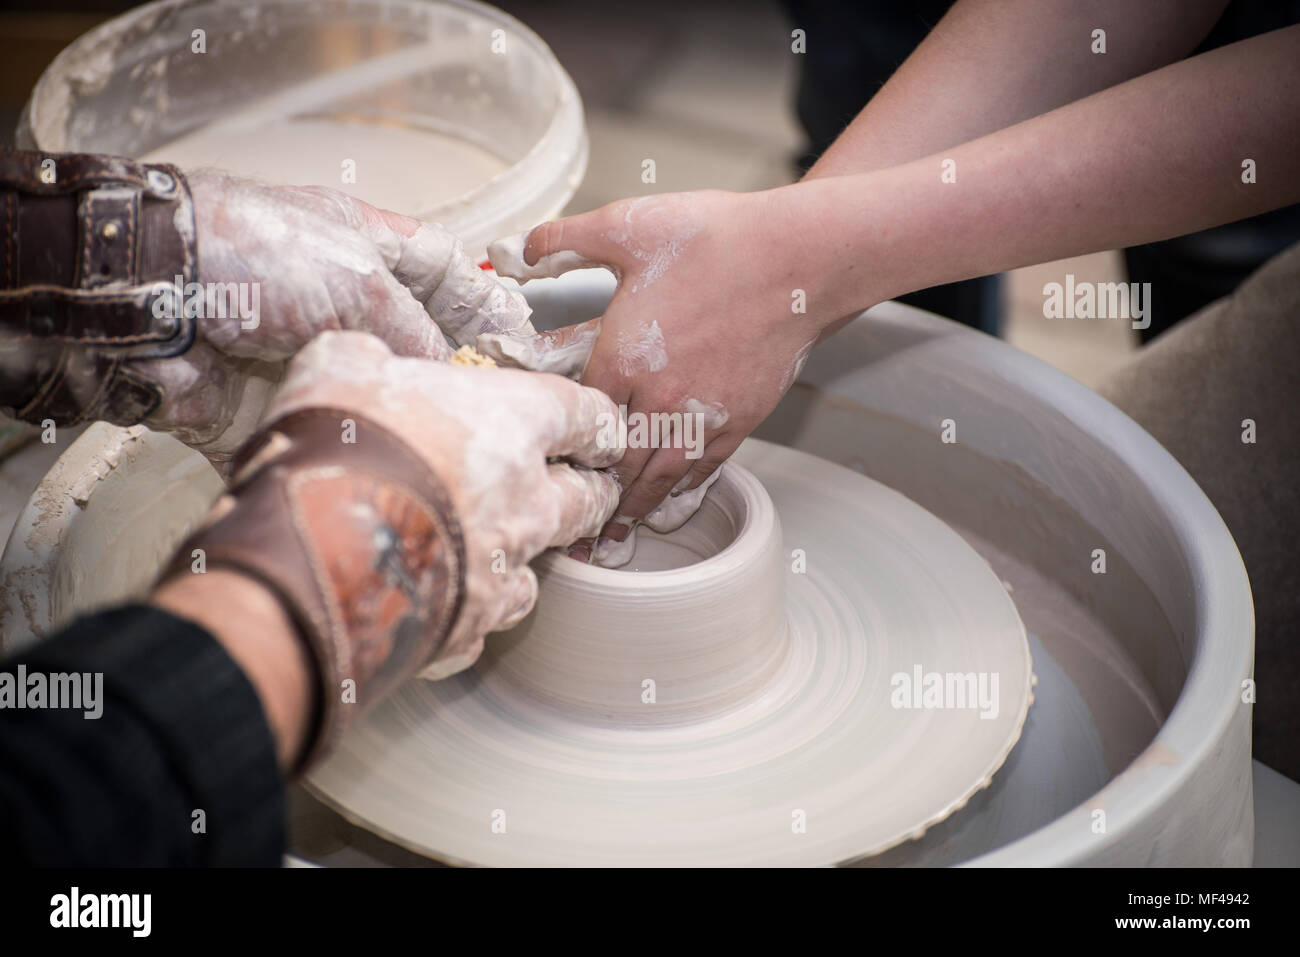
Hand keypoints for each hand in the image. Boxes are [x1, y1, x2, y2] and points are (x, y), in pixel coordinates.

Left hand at [138, 170, 533, 467]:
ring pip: (378, 403)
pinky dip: (355, 463)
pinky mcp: (272, 412)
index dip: (486, 304)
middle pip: (417, 347)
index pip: (443, 273)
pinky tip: (402, 481)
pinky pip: (325, 444)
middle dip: (459, 379)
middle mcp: (339, 307)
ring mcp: (306, 361)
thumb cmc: (251, 254)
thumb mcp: (359, 278)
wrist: (145, 296)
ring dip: (413, 428)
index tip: (525, 342)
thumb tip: (451, 380)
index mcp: (363, 251)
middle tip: (509, 413)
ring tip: (467, 456)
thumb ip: (417, 329)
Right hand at [265, 330, 622, 678]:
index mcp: (511, 423)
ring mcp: (503, 569)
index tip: (602, 431)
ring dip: (532, 554)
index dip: (596, 422)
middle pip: (584, 498)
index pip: (584, 415)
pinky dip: (474, 610)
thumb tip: (361, 361)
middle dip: (590, 492)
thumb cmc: (337, 449)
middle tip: (587, 489)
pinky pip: (487, 620)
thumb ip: (367, 360)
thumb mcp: (341, 367)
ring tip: (513, 550)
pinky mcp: (470, 626)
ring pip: (543, 564)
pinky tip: (451, 603)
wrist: (312, 550)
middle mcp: (525, 500)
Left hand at [482, 191, 827, 562]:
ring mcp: (699, 415)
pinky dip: (681, 494)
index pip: (579, 419)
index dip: (561, 447)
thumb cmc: (716, 238)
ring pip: (657, 478)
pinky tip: (668, 508)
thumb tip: (520, 247)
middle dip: (592, 500)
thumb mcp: (626, 225)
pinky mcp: (737, 420)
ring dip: (633, 511)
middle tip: (572, 532)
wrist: (796, 257)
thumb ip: (565, 237)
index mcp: (620, 359)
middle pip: (616, 464)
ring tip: (613, 541)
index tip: (546, 471)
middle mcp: (656, 398)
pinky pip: (702, 470)